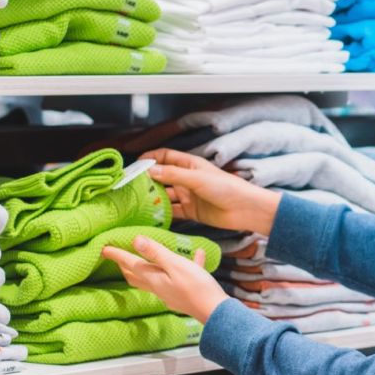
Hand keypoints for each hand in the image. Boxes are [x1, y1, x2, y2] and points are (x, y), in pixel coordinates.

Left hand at [102, 235, 227, 322]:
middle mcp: (159, 287)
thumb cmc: (195, 286)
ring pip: (154, 279)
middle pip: (137, 276)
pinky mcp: (184, 295)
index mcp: (154, 278)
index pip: (131, 264)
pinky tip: (199, 256)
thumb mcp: (175, 265)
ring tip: (145, 261)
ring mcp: (171, 293)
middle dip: (126, 266)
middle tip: (119, 258)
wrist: (214, 311)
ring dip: (146, 270)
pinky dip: (185, 266)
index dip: (118, 255)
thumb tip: (136, 240)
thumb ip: (156, 253)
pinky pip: (179, 278)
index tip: (104, 248)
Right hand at [141, 148, 281, 234]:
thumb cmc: (226, 188)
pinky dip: (162, 214)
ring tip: (136, 203)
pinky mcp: (191, 211)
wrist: (245, 209)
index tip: (135, 165)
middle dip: (147, 181)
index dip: (150, 158)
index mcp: (190, 165)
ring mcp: (189, 196)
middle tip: (130, 187)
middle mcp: (187, 179)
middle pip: (162, 177)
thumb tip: (150, 170)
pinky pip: (172, 212)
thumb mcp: (197, 178)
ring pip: (165, 195)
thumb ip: (173, 174)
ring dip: (153, 199)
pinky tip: (150, 217)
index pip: (166, 156)